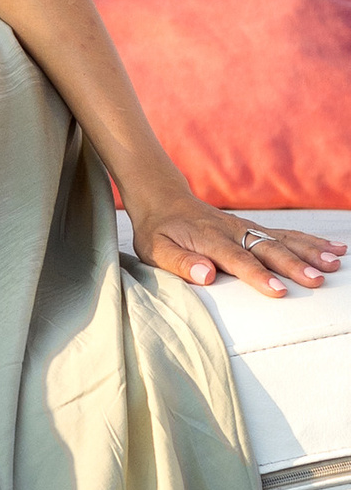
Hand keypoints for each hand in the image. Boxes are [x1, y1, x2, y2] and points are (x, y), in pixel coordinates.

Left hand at [128, 190, 344, 301]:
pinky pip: (287, 234)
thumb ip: (180, 262)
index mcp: (210, 240)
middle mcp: (234, 231)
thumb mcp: (156, 249)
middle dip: (293, 265)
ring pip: (283, 239)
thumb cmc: (158, 230)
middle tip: (317, 280)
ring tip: (335, 262)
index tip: (278, 290)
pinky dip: (311, 240)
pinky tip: (335, 248)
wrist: (164, 199)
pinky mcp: (255, 228)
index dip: (258, 275)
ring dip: (310, 251)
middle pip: (267, 249)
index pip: (237, 260)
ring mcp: (247, 228)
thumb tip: (206, 275)